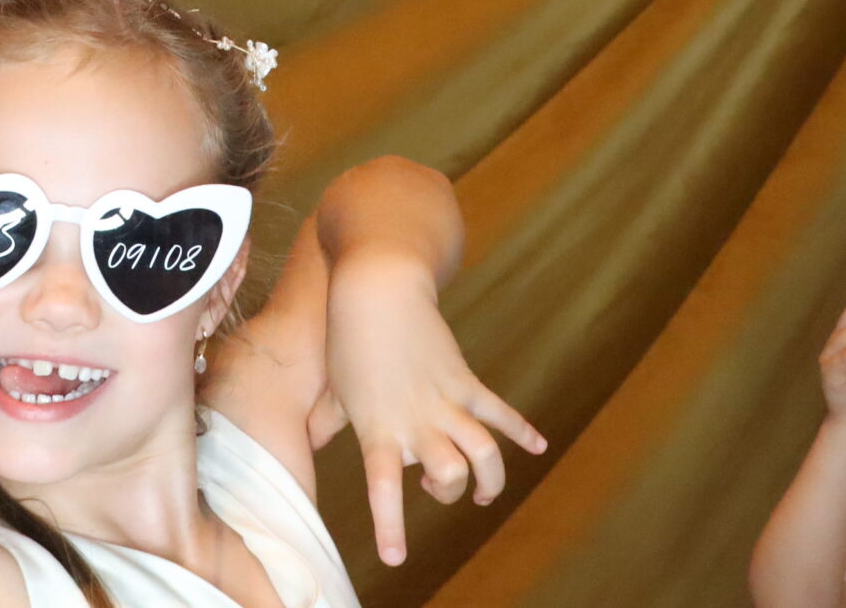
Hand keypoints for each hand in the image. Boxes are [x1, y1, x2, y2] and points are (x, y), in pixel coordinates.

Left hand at [321, 256, 546, 567]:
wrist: (378, 288)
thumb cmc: (346, 338)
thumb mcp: (332, 386)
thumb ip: (326, 419)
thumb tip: (307, 437)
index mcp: (378, 429)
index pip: (385, 488)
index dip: (392, 526)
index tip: (396, 558)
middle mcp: (416, 421)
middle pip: (449, 474)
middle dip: (452, 491)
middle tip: (439, 488)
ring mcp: (445, 401)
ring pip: (483, 451)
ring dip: (492, 478)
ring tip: (487, 492)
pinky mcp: (464, 381)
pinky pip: (500, 411)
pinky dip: (522, 431)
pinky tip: (539, 447)